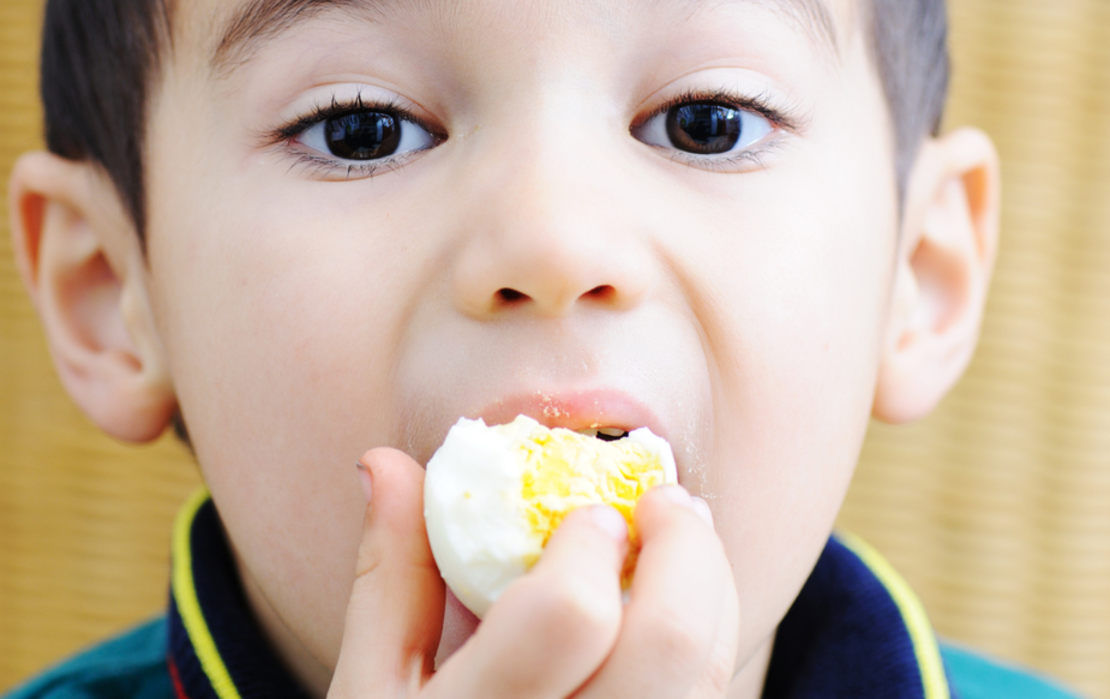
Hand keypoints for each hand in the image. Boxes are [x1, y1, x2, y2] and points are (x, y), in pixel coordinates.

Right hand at [328, 447, 738, 698]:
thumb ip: (390, 578)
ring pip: (707, 677)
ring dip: (711, 588)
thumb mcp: (366, 689)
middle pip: (668, 642)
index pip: (569, 616)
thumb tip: (388, 463)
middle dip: (683, 546)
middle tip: (663, 500)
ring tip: (682, 540)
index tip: (589, 513)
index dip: (591, 544)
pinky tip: (681, 612)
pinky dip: (711, 642)